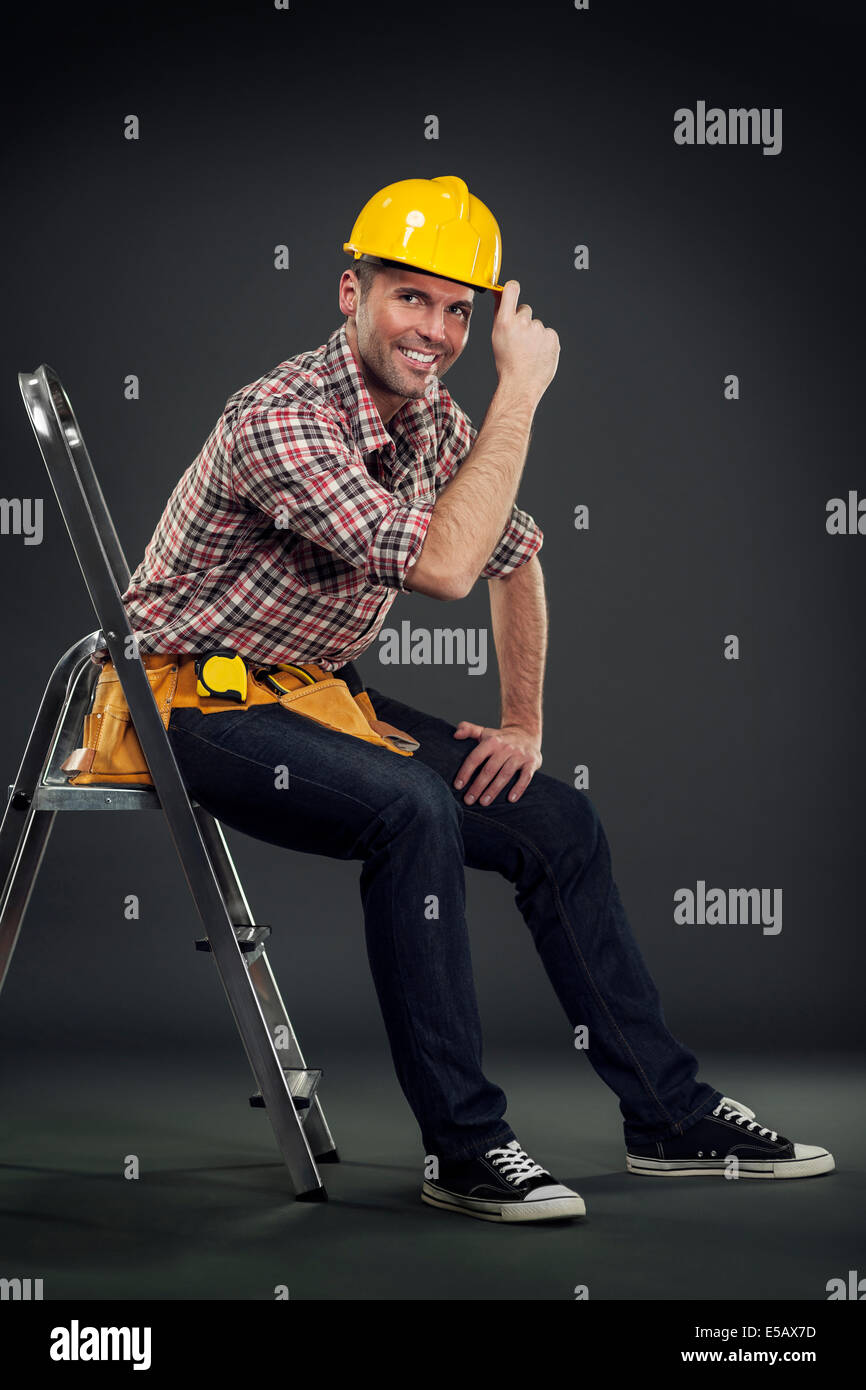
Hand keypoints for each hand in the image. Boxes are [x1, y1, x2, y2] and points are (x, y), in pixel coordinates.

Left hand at [452, 721, 541, 805]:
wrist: (527, 733)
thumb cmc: (500, 738)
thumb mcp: (484, 732)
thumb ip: (468, 730)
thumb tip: (455, 734)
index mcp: (492, 741)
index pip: (475, 758)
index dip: (465, 772)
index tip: (458, 786)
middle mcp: (506, 747)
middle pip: (489, 769)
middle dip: (478, 786)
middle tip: (469, 800)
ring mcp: (519, 755)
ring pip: (505, 775)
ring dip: (493, 790)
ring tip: (483, 802)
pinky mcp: (531, 762)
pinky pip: (525, 777)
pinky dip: (518, 788)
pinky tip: (510, 799)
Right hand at [492, 279, 559, 404]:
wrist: (521, 384)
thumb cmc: (506, 362)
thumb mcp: (497, 336)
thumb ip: (500, 311)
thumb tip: (499, 292)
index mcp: (505, 322)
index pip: (511, 290)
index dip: (512, 288)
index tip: (512, 291)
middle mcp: (522, 323)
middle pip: (525, 310)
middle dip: (523, 322)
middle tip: (519, 341)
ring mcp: (539, 330)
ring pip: (537, 325)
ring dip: (534, 335)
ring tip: (528, 352)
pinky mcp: (552, 338)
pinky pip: (548, 334)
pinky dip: (544, 342)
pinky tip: (538, 354)